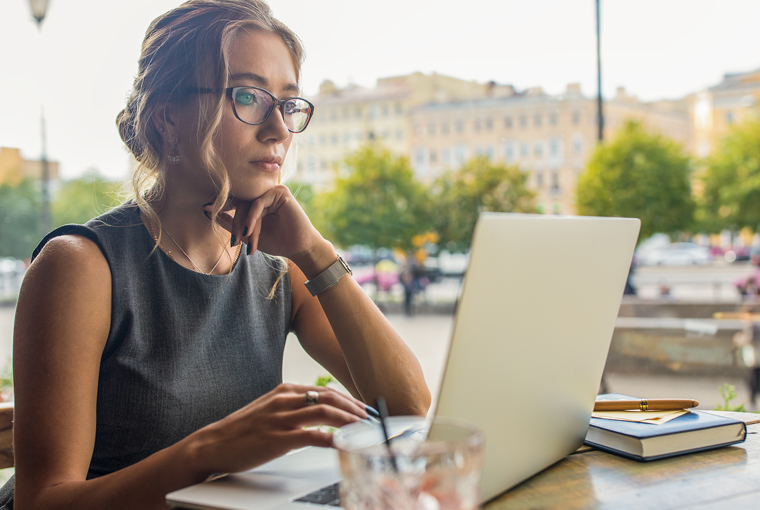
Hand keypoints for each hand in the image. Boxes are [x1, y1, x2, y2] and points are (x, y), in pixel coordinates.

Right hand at [188, 383, 367, 474]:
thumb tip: (320, 418)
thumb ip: (294, 410)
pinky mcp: (277, 438)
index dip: (350, 400)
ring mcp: (281, 418)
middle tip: (373, 419)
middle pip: (331, 398)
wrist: (213, 445)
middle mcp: (285, 399)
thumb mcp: (270, 411)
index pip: (327, 391)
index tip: (366, 410)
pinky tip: (345, 444)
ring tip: (365, 430)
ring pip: (326, 412)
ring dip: (350, 421)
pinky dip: (333, 439)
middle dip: (356, 409)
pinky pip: (313, 436)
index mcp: (286, 391)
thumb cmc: (243, 431)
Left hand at [207, 185, 329, 268]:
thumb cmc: (277, 241)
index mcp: (256, 200)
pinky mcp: (280, 192)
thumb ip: (230, 223)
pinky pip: (258, 202)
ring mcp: (272, 191)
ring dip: (244, 223)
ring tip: (244, 240)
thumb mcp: (247, 234)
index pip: (235, 200)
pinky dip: (252, 217)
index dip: (223, 208)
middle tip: (235, 241)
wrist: (299, 248)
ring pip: (248, 203)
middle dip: (235, 223)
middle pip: (240, 201)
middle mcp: (263, 193)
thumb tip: (207, 211)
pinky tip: (250, 229)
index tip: (207, 211)